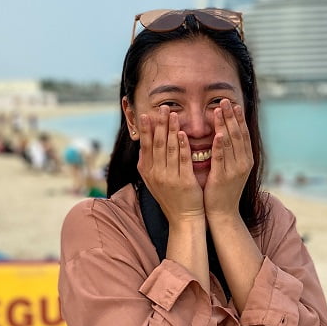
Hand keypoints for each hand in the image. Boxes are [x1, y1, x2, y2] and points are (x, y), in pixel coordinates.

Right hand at [136, 109, 204, 224]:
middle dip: (159, 124)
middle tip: (162, 107)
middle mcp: (155, 174)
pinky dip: (182, 146)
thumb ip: (149, 163)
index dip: (147, 129)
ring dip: (170, 130)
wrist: (183, 218)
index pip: (145, 146)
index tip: (147, 113)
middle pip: (156, 144)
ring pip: (168, 149)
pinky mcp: (183, 182)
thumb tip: (143, 146)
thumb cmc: (171, 197)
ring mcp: (169, 178)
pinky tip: (182, 134)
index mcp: (147, 171)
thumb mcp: (155, 180)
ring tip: (173, 114)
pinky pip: (182, 160)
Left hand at [203, 99, 253, 221]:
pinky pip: (221, 158)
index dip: (239, 118)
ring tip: (219, 109)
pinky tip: (217, 133)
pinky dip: (219, 145)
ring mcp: (234, 170)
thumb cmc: (224, 190)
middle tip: (225, 100)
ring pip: (230, 143)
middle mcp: (243, 163)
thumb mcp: (233, 168)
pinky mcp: (223, 177)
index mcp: (247, 159)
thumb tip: (228, 134)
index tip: (234, 103)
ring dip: (224, 124)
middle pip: (238, 134)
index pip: (243, 134)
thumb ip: (232, 152)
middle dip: (231, 116)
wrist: (223, 213)